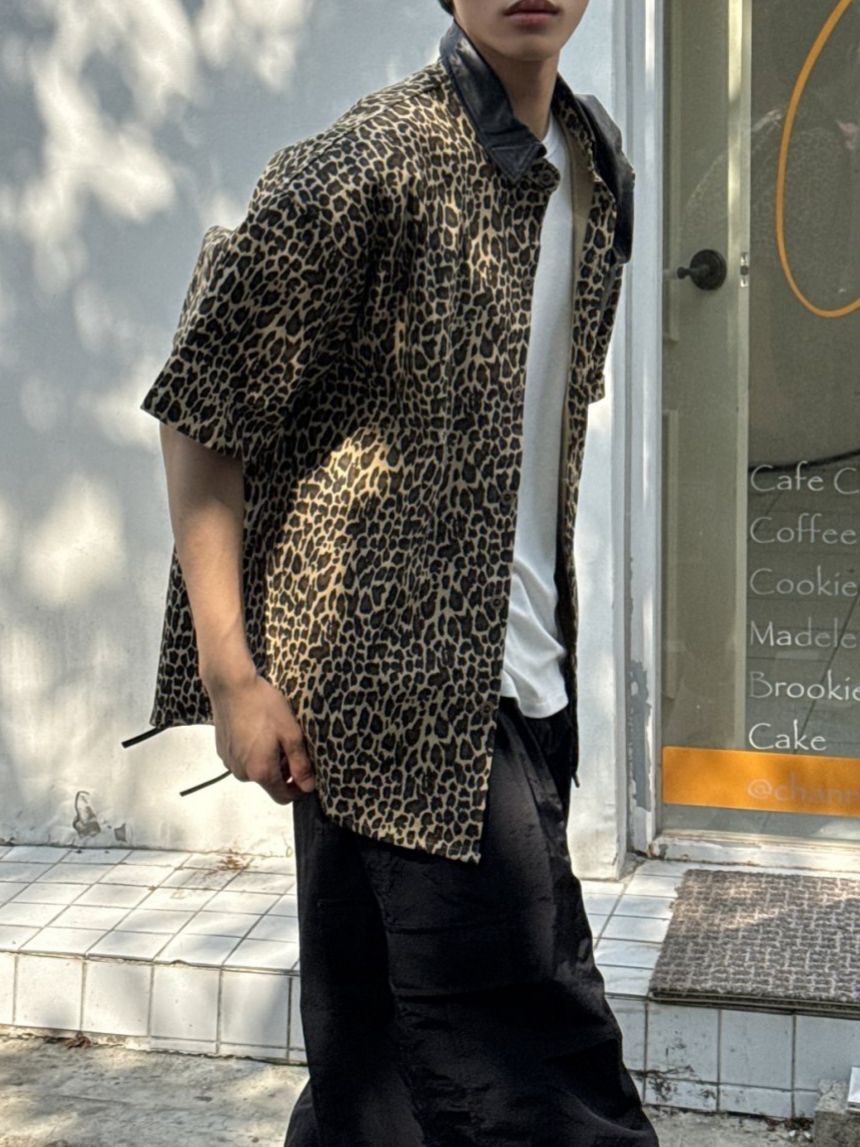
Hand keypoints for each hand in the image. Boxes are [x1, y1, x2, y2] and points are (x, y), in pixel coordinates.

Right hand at [205, 670, 314, 804]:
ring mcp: (230, 762)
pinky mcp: (223, 751)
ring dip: (268, 761)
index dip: (298, 789)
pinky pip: (243, 759)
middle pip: (269, 783)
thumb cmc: (263, 706)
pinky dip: (253, 752)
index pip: (283, 797)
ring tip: (274, 736)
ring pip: (256, 770)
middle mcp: (242, 773)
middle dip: (284, 771)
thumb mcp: (291, 733)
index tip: (307, 775)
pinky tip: (258, 731)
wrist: (231, 686)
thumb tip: (309, 787)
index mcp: (261, 771)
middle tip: (292, 747)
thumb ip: (301, 764)